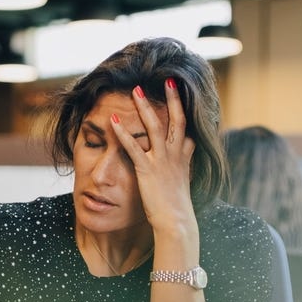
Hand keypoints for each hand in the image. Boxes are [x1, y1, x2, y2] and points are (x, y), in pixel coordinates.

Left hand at [111, 79, 196, 234]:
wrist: (177, 222)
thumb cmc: (177, 208)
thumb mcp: (182, 184)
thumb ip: (180, 170)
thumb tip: (179, 167)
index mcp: (184, 158)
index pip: (188, 129)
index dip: (187, 110)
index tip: (184, 93)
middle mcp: (176, 155)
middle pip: (178, 120)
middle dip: (173, 98)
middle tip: (168, 79)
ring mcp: (163, 161)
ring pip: (155, 126)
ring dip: (144, 107)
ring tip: (135, 90)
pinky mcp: (148, 170)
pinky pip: (133, 147)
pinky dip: (122, 133)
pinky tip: (113, 120)